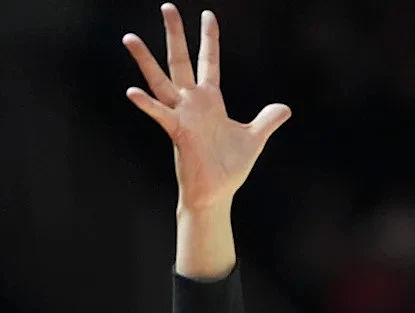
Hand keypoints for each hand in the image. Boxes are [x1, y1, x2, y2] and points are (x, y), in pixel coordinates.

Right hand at [123, 5, 290, 212]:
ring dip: (145, 61)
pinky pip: (160, 114)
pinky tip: (132, 91)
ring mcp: (182, 115)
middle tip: (167, 6)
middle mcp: (192, 103)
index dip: (209, 39)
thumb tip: (285, 107)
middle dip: (175, 34)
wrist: (217, 192)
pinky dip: (146, 104)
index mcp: (210, 101)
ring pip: (160, 81)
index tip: (208, 14)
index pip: (209, 62)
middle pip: (181, 61)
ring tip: (129, 37)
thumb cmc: (229, 167)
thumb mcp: (254, 138)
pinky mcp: (177, 132)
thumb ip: (267, 120)